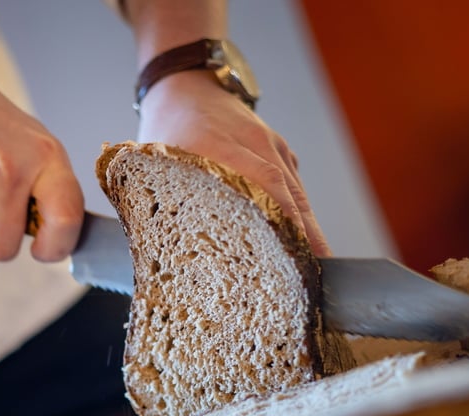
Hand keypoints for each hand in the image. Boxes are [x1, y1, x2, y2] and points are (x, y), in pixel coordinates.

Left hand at [136, 71, 331, 255]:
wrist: (188, 84)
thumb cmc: (165, 129)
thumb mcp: (153, 161)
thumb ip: (158, 198)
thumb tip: (152, 250)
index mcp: (217, 146)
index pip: (257, 190)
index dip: (274, 227)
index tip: (281, 261)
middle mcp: (254, 145)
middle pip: (286, 197)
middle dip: (299, 239)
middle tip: (305, 278)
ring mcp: (272, 147)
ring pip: (297, 195)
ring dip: (308, 232)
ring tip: (316, 270)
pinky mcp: (281, 152)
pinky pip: (296, 189)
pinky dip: (303, 217)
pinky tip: (308, 248)